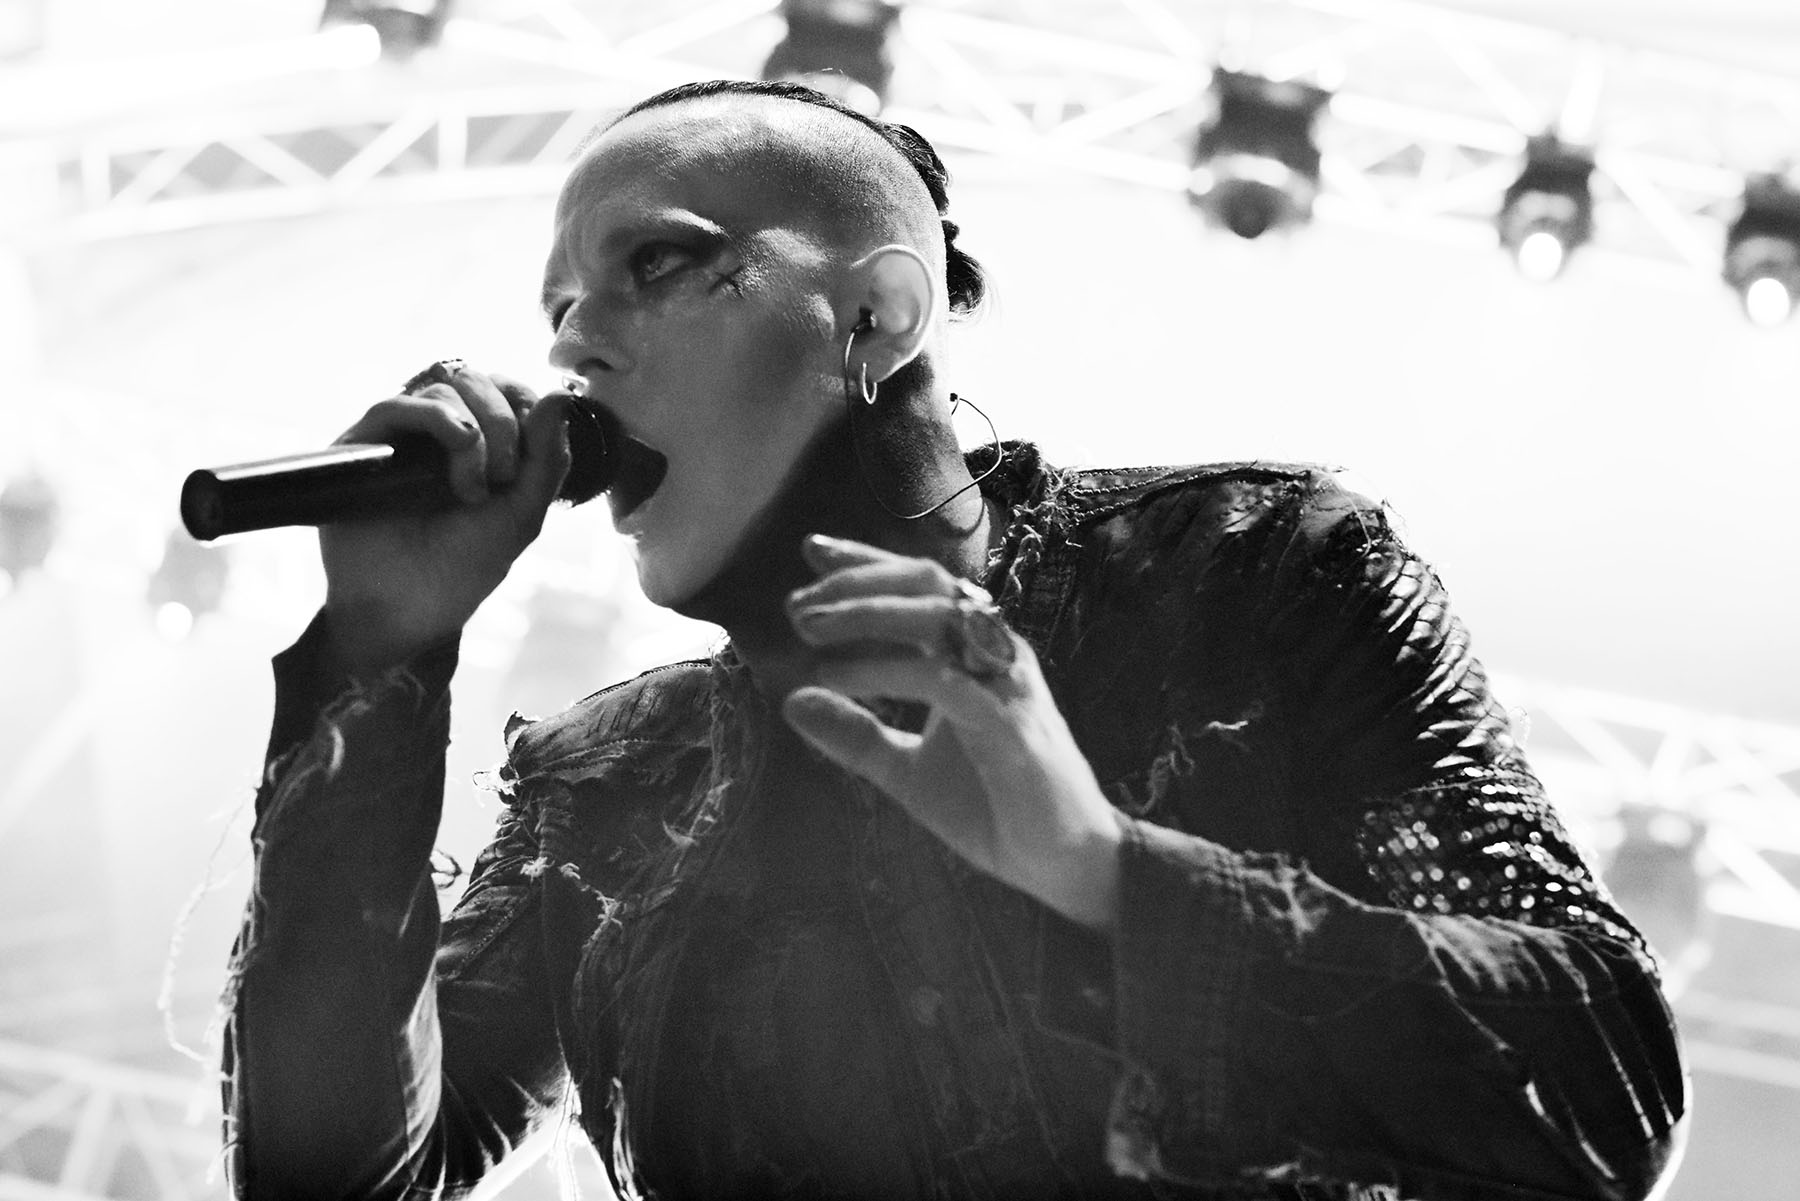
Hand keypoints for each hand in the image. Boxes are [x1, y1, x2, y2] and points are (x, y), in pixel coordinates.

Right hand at [319, 362, 572, 669]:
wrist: (409, 610)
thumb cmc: (463, 567)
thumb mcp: (522, 513)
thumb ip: (549, 458)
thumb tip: (563, 394)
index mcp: (480, 444)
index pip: (506, 389)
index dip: (526, 403)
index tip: (533, 447)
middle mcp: (437, 434)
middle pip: (477, 381)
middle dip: (505, 419)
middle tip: (505, 474)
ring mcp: (399, 438)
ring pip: (442, 387)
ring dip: (476, 429)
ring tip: (473, 487)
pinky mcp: (362, 447)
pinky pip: (396, 405)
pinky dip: (437, 418)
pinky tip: (457, 449)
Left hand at [781, 535, 1123, 931]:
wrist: (1061, 863)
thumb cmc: (992, 808)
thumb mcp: (906, 770)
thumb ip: (856, 735)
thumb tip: (793, 702)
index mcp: (974, 654)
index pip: (920, 587)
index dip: (866, 563)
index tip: (811, 550)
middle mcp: (992, 653)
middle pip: (927, 582)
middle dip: (857, 582)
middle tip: (797, 608)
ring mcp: (1004, 682)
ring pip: (938, 615)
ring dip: (867, 614)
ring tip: (809, 631)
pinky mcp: (1008, 723)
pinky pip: (942, 680)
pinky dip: (885, 671)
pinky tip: (837, 679)